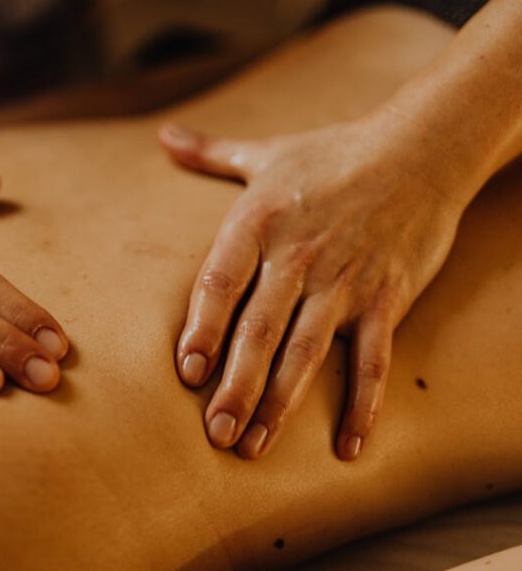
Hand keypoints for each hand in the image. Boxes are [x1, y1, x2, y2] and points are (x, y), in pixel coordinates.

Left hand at [160, 115, 468, 459]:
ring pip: (308, 351)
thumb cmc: (332, 153)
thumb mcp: (265, 152)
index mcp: (259, 222)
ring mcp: (345, 280)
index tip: (187, 371)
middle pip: (260, 329)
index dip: (201, 328)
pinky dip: (363, 405)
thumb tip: (163, 137)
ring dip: (280, 402)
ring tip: (254, 445)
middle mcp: (298, 255)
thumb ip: (209, 153)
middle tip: (215, 433)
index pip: (219, 282)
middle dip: (235, 385)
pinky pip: (374, 360)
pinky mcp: (387, 298)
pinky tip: (348, 446)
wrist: (420, 148)